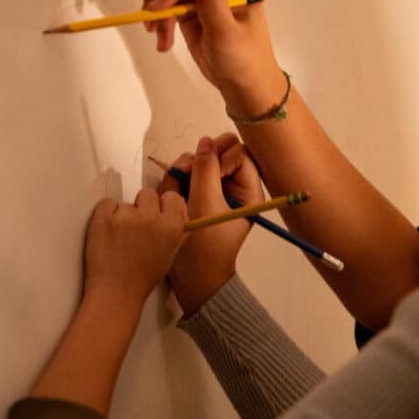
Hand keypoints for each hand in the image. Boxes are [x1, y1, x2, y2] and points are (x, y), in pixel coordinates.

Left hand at [83, 188, 186, 314]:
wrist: (116, 292)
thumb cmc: (143, 276)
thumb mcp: (171, 253)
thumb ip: (177, 230)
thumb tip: (178, 209)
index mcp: (172, 226)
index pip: (172, 197)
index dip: (163, 205)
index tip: (156, 215)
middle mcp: (152, 218)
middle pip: (147, 194)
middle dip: (142, 207)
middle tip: (135, 228)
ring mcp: (126, 216)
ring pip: (126, 203)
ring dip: (122, 215)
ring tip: (119, 239)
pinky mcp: (104, 217)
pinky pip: (107, 204)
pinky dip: (106, 215)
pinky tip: (108, 234)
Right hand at [141, 0, 283, 115]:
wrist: (244, 85)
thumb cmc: (244, 60)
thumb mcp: (225, 30)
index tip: (161, 8)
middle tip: (154, 20)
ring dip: (157, 9)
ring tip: (159, 36)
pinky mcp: (190, 8)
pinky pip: (165, 4)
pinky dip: (160, 21)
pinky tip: (163, 41)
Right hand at [161, 133, 263, 314]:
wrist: (189, 277)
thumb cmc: (204, 247)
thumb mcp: (206, 205)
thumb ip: (206, 171)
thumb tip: (205, 141)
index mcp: (247, 190)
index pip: (240, 153)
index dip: (222, 158)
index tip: (209, 177)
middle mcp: (230, 186)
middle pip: (216, 151)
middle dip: (197, 162)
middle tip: (185, 177)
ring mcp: (210, 189)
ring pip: (196, 161)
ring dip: (181, 173)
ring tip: (176, 195)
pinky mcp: (193, 194)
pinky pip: (183, 175)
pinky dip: (174, 183)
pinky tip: (171, 199)